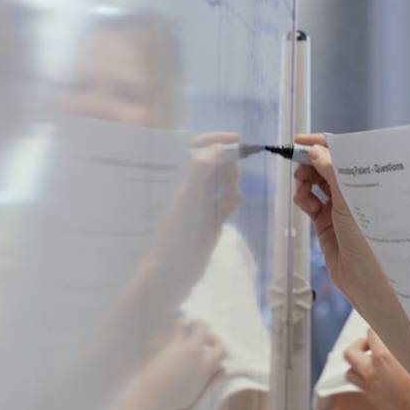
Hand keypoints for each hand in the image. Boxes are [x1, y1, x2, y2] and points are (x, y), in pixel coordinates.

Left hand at [141, 317, 225, 409]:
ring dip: (185, 324)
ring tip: (183, 325)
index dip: (219, 345)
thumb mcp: (197, 396)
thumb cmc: (173, 403)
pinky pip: (166, 332)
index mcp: (204, 367)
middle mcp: (192, 352)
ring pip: (183, 324)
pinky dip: (168, 332)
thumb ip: (210, 381)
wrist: (148, 401)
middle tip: (199, 331)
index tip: (214, 345)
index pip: (220, 349)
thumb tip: (221, 369)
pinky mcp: (159, 346)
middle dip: (203, 326)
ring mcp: (174, 347)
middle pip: (203, 329)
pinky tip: (166, 337)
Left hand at [144, 132, 242, 293]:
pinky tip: (230, 208)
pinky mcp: (210, 218)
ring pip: (222, 181)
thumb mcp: (188, 194)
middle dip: (227, 165)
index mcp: (176, 176)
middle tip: (231, 180)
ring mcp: (199, 202)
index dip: (215, 139)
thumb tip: (221, 147)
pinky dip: (232, 199)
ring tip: (229, 199)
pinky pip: (226, 200)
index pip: (194, 146)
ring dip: (231, 183)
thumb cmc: (175, 231)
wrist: (172, 270)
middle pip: (213, 161)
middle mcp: (186, 186)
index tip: (238, 139)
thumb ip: (203, 165)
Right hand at [291, 134, 391, 306]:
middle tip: (297, 160)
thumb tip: (316, 150)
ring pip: (315, 183)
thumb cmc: (369, 237)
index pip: (342, 154)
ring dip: (305, 178)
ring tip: (302, 182)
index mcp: (365, 181)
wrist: (366, 277)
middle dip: (310, 161)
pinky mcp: (325, 222)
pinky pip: (308, 202)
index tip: (301, 141)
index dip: (321, 145)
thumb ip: (332, 171)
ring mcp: (338, 207)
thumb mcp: (349, 199)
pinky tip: (303, 199)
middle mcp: (353, 192)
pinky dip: (303, 197)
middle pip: (326, 166)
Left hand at [344, 329, 409, 409]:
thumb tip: (394, 332)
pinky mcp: (372, 399)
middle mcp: (372, 372)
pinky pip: (361, 386)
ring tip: (371, 363)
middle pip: (349, 353)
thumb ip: (402, 343)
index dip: (376, 330)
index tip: (381, 331)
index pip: (370, 334)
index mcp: (384, 357)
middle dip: (359, 345)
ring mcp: (369, 387)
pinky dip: (365, 378)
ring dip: (357, 364)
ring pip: (350, 372)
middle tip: (370, 346)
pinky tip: (379, 377)